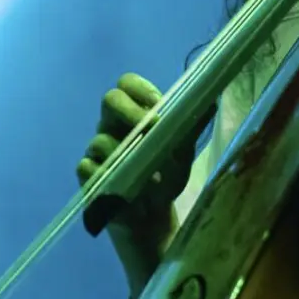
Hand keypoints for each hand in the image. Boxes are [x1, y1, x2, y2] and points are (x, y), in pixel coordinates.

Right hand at [76, 73, 188, 260]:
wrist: (153, 215)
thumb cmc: (167, 176)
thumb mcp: (184, 152)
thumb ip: (193, 127)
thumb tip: (211, 102)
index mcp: (135, 113)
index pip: (127, 84)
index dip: (140, 88)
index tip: (157, 102)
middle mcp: (113, 125)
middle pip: (109, 99)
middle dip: (129, 111)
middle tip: (150, 127)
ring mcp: (97, 150)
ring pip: (100, 138)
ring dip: (125, 154)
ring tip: (147, 173)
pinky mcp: (87, 175)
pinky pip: (87, 167)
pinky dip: (107, 175)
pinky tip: (123, 186)